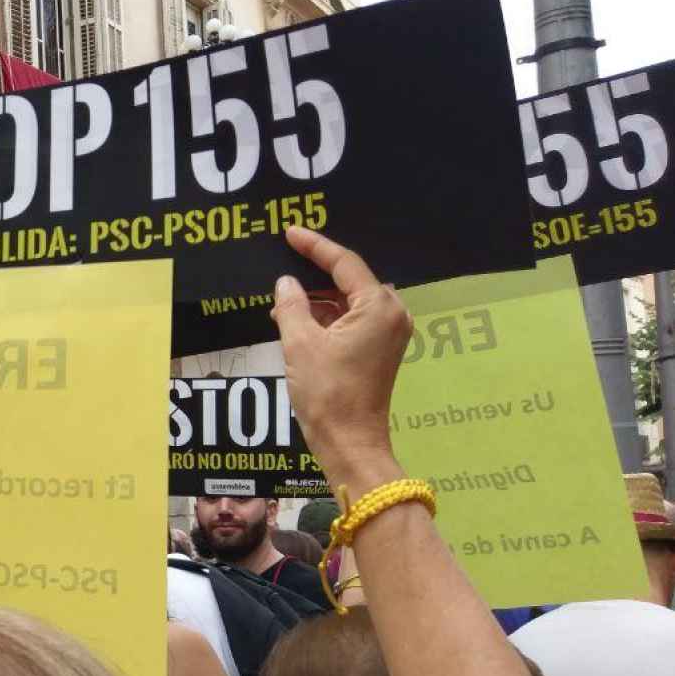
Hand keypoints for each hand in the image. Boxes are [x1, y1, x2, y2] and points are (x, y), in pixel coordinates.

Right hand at [270, 227, 411, 487]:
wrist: (349, 442)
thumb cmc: (327, 394)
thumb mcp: (300, 344)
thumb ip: (291, 306)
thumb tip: (285, 283)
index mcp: (379, 308)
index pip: (345, 264)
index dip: (315, 246)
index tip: (290, 232)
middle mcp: (392, 316)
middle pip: (350, 280)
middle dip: (316, 273)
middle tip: (285, 260)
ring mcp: (389, 334)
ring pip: (349, 302)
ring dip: (318, 299)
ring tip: (283, 301)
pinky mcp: (380, 351)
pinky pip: (352, 320)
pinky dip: (327, 317)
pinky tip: (297, 320)